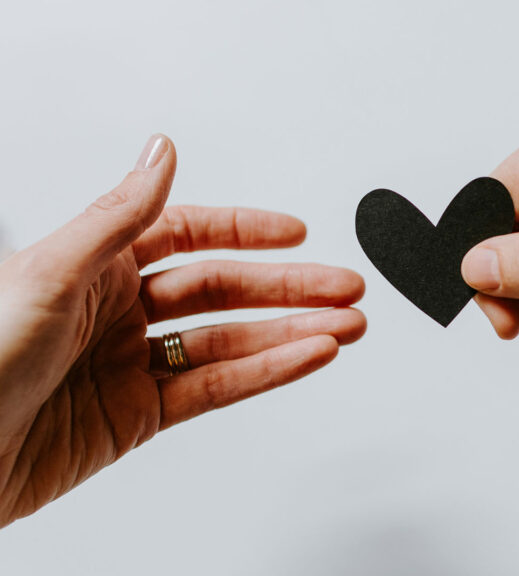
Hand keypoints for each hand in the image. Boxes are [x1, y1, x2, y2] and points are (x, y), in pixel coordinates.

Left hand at [0, 135, 365, 526]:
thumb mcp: (47, 272)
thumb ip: (117, 216)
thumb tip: (161, 151)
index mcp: (92, 265)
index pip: (184, 234)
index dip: (244, 231)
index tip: (295, 232)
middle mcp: (116, 311)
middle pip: (222, 290)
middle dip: (288, 287)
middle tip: (343, 286)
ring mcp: (131, 365)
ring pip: (230, 342)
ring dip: (292, 332)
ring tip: (345, 325)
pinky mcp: (139, 416)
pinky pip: (216, 388)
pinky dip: (267, 373)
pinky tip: (306, 355)